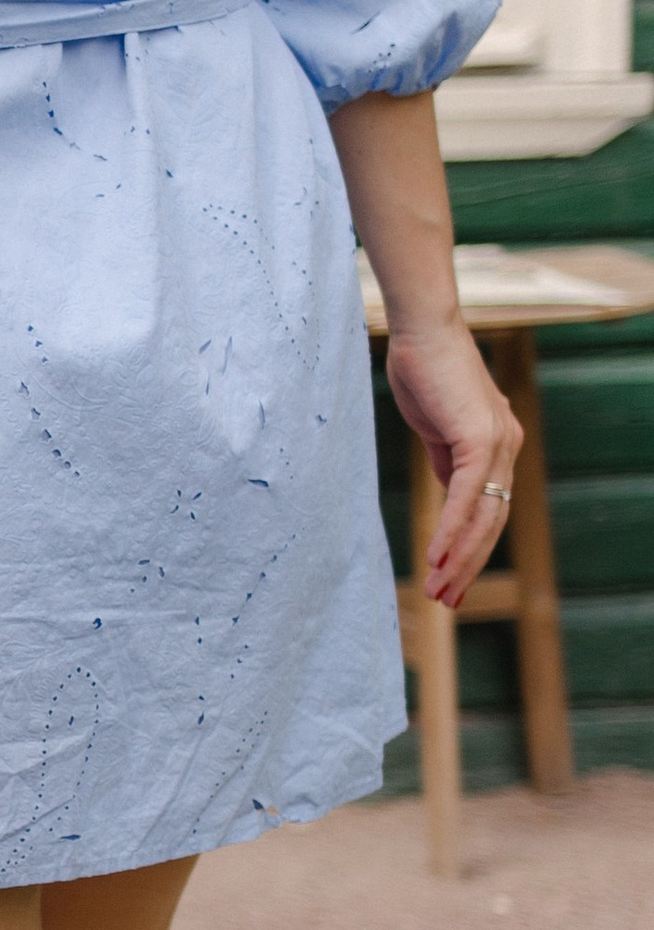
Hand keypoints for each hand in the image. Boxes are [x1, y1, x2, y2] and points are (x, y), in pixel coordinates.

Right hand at [384, 317, 520, 606]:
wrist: (422, 330)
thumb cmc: (423, 370)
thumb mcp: (436, 426)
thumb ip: (448, 461)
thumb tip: (451, 495)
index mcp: (498, 444)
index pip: (489, 509)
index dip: (471, 548)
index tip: (451, 579)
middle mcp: (507, 446)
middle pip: (492, 522)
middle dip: (469, 565)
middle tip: (447, 599)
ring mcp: (498, 443)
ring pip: (483, 516)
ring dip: (459, 558)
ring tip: (439, 590)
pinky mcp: (480, 438)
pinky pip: (466, 497)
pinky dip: (451, 529)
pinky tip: (437, 556)